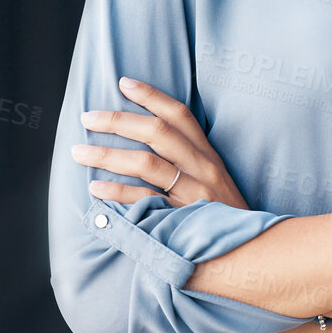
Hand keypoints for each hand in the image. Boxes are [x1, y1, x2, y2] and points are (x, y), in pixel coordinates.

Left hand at [70, 76, 248, 209]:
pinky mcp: (182, 219)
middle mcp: (202, 168)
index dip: (151, 96)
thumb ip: (187, 160)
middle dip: (118, 121)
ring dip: (108, 155)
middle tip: (87, 117)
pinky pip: (144, 200)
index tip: (123, 83)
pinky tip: (96, 188)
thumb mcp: (213, 179)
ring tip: (79, 152)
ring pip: (146, 163)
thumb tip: (146, 140)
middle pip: (157, 132)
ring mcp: (193, 193)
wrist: (251, 249)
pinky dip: (117, 193)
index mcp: (207, 154)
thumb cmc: (223, 214)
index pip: (179, 115)